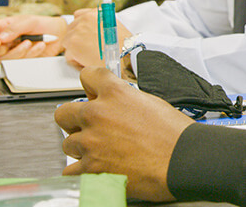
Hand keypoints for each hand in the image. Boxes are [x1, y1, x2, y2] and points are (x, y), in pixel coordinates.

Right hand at [0, 14, 66, 59]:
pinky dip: (30, 54)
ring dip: (19, 52)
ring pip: (5, 59)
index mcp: (3, 29)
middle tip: (20, 41)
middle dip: (4, 49)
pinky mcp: (22, 60)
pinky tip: (39, 46)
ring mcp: (13, 51)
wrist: (59, 34)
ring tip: (30, 42)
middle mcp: (5, 41)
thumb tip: (0, 38)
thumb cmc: (43, 24)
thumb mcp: (30, 21)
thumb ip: (15, 28)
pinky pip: (20, 63)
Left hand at [55, 66, 193, 201]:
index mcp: (115, 93)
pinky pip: (70, 170)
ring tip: (102, 151)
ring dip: (82, 146)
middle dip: (75, 119)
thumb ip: (124, 99)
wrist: (182, 160)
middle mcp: (97, 114)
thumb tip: (112, 104)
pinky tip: (98, 168)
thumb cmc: (173, 132)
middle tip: (90, 126)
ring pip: (67, 143)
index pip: (87, 76)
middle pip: (63, 112)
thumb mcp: (150, 102)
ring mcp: (91, 142)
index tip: (92, 92)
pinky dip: (83, 170)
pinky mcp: (90, 168)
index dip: (91, 84)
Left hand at [62, 8, 131, 68]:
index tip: (85, 35)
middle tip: (88, 49)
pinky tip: (88, 62)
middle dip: (77, 40)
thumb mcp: (115, 28)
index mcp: (97, 13)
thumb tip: (93, 32)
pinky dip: (76, 61)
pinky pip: (68, 54)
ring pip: (68, 42)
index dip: (81, 27)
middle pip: (71, 29)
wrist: (123, 57)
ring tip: (90, 56)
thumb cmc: (123, 46)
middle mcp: (86, 17)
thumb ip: (101, 25)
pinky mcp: (72, 42)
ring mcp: (78, 29)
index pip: (79, 16)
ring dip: (76, 50)